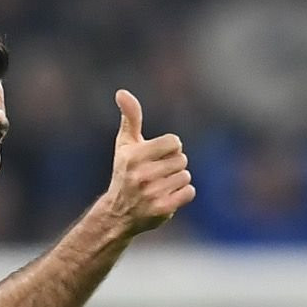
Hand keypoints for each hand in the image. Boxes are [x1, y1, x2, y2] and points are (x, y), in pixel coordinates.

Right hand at [103, 89, 193, 235]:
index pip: (174, 142)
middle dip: (173, 166)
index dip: (169, 149)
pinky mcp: (161, 209)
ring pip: (186, 176)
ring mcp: (151, 194)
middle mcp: (141, 175)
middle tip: (156, 175)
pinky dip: (182, 195)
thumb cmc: (125, 172)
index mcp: (134, 156)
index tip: (156, 157)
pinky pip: (189, 192)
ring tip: (160, 187)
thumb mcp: (125, 144)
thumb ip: (130, 117)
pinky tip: (166, 198)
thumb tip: (122, 92)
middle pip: (182, 159)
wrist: (118, 214)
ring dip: (177, 181)